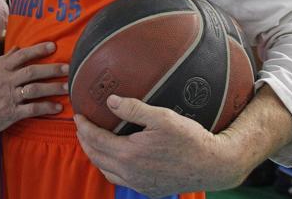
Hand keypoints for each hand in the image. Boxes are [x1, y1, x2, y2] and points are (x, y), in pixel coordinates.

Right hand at [0, 42, 68, 135]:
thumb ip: (4, 59)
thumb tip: (17, 46)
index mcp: (1, 69)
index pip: (22, 55)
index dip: (38, 50)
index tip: (53, 46)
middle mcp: (7, 81)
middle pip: (32, 72)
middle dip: (52, 69)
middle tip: (68, 68)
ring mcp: (9, 97)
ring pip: (35, 90)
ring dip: (53, 88)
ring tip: (67, 87)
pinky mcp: (11, 113)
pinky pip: (32, 109)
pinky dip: (46, 108)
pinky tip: (58, 107)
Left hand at [75, 95, 247, 197]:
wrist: (213, 165)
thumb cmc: (190, 138)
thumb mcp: (162, 116)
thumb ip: (133, 108)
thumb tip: (110, 101)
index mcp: (130, 155)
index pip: (96, 140)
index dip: (84, 127)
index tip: (78, 116)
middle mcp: (131, 173)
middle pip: (97, 157)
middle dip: (85, 141)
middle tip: (81, 127)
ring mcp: (140, 184)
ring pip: (106, 171)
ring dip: (96, 155)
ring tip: (94, 140)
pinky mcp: (149, 189)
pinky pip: (120, 179)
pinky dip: (110, 167)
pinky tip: (115, 157)